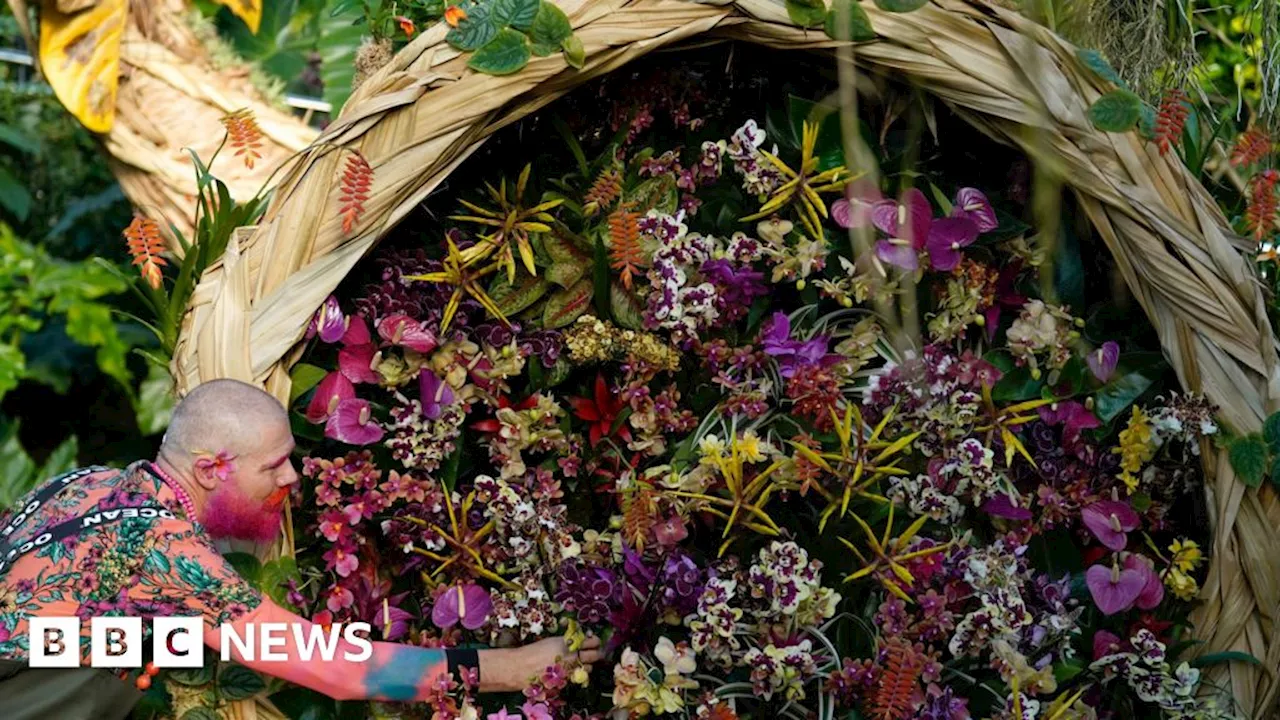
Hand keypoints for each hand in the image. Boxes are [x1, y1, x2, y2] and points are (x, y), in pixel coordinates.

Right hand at [478, 634, 602, 692]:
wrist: (520, 667)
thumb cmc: (534, 651)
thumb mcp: (552, 641)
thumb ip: (568, 642)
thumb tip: (581, 640)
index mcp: (569, 643)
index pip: (593, 642)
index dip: (594, 641)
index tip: (592, 641)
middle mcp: (572, 657)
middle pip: (595, 656)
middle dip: (596, 653)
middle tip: (592, 652)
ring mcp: (570, 670)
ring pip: (589, 668)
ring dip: (587, 665)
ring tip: (579, 662)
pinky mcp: (566, 681)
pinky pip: (577, 677)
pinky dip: (576, 674)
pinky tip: (569, 670)